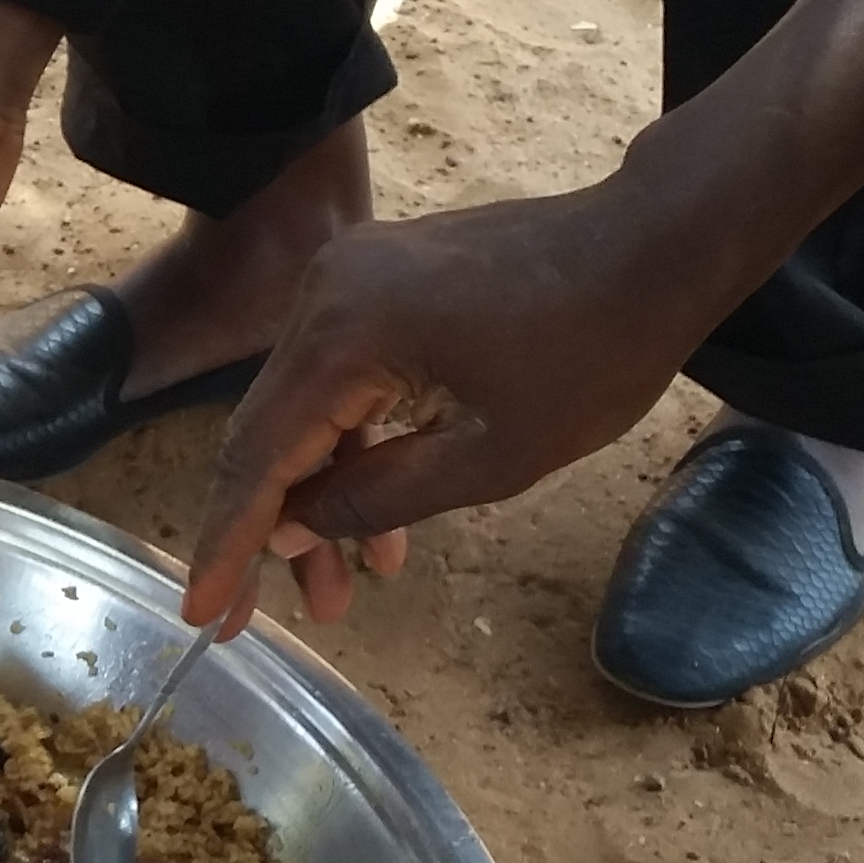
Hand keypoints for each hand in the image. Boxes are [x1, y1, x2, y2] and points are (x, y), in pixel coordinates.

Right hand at [183, 181, 734, 624]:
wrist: (657, 245)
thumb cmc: (594, 353)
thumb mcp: (494, 458)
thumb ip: (380, 497)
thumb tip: (292, 528)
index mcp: (345, 332)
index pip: (260, 454)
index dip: (230, 541)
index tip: (207, 612)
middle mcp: (328, 293)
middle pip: (272, 429)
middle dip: (274, 530)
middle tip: (271, 617)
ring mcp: (353, 278)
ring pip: (309, 406)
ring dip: (323, 493)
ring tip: (349, 588)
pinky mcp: (384, 278)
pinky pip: (346, 372)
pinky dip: (357, 442)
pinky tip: (384, 519)